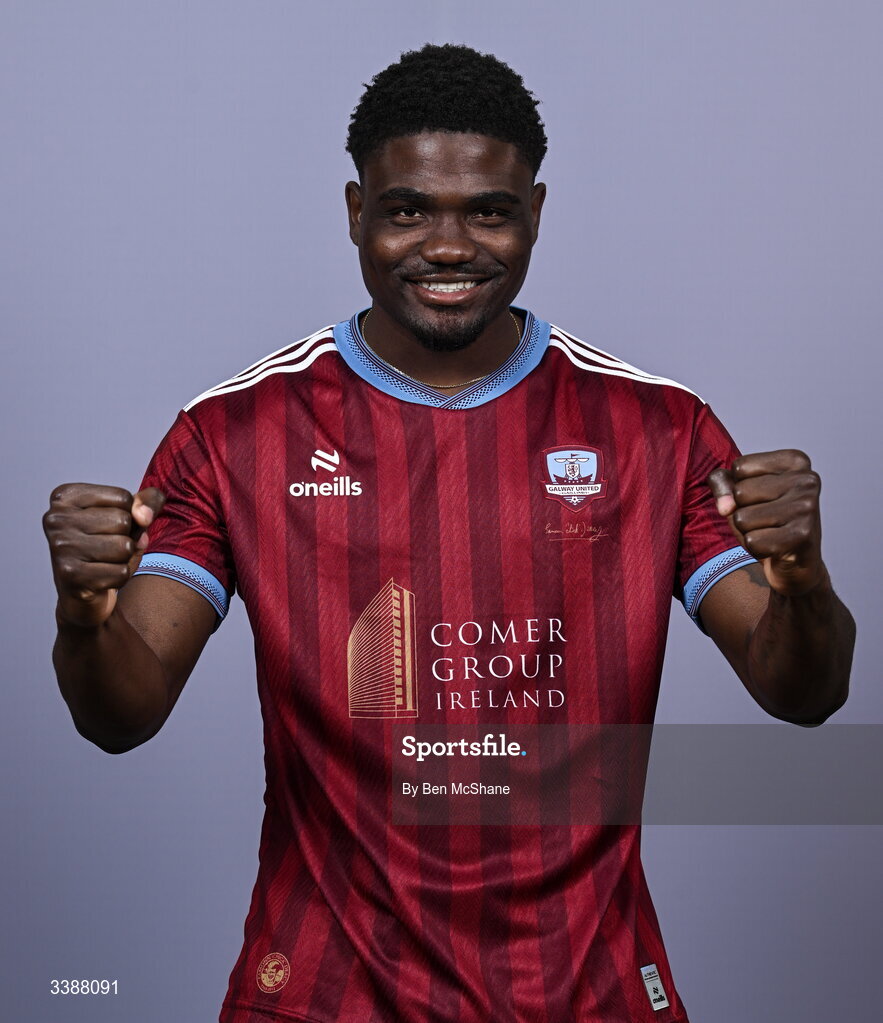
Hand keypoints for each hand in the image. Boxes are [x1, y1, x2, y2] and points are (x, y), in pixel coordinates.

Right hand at [43, 484, 165, 627]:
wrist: (82, 596)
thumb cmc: (107, 548)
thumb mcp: (131, 517)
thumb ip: (148, 502)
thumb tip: (143, 516)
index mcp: (65, 497)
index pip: (123, 497)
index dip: (130, 516)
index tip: (108, 527)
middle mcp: (56, 519)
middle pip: (123, 521)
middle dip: (126, 538)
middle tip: (106, 549)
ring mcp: (61, 547)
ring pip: (124, 547)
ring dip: (124, 559)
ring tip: (104, 562)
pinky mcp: (70, 576)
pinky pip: (121, 572)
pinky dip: (120, 577)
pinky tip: (102, 579)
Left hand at [707, 450, 824, 596]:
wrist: (794, 562)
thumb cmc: (764, 519)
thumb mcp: (739, 493)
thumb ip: (721, 482)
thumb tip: (725, 507)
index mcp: (795, 460)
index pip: (740, 467)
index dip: (739, 488)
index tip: (763, 498)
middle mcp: (807, 480)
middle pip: (740, 492)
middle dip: (743, 511)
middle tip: (766, 519)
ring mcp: (807, 507)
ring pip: (743, 518)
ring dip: (748, 531)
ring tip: (770, 532)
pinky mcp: (803, 535)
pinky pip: (752, 542)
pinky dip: (756, 549)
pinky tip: (774, 547)